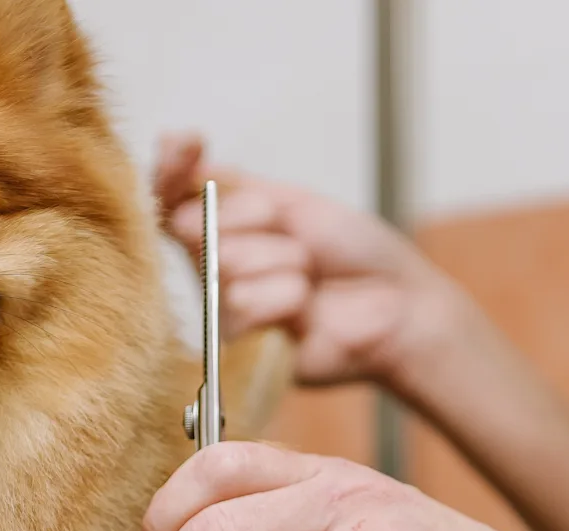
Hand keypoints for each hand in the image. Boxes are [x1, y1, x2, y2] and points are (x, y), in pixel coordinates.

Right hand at [153, 133, 462, 391]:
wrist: (400, 302)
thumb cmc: (354, 252)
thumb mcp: (291, 200)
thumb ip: (230, 183)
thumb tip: (170, 144)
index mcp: (221, 228)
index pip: (168, 194)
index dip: (169, 167)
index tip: (186, 143)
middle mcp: (213, 268)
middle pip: (194, 226)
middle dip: (257, 220)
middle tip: (300, 240)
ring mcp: (224, 308)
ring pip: (223, 265)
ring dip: (282, 261)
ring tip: (310, 277)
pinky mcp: (241, 348)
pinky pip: (242, 305)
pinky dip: (285, 297)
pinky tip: (306, 307)